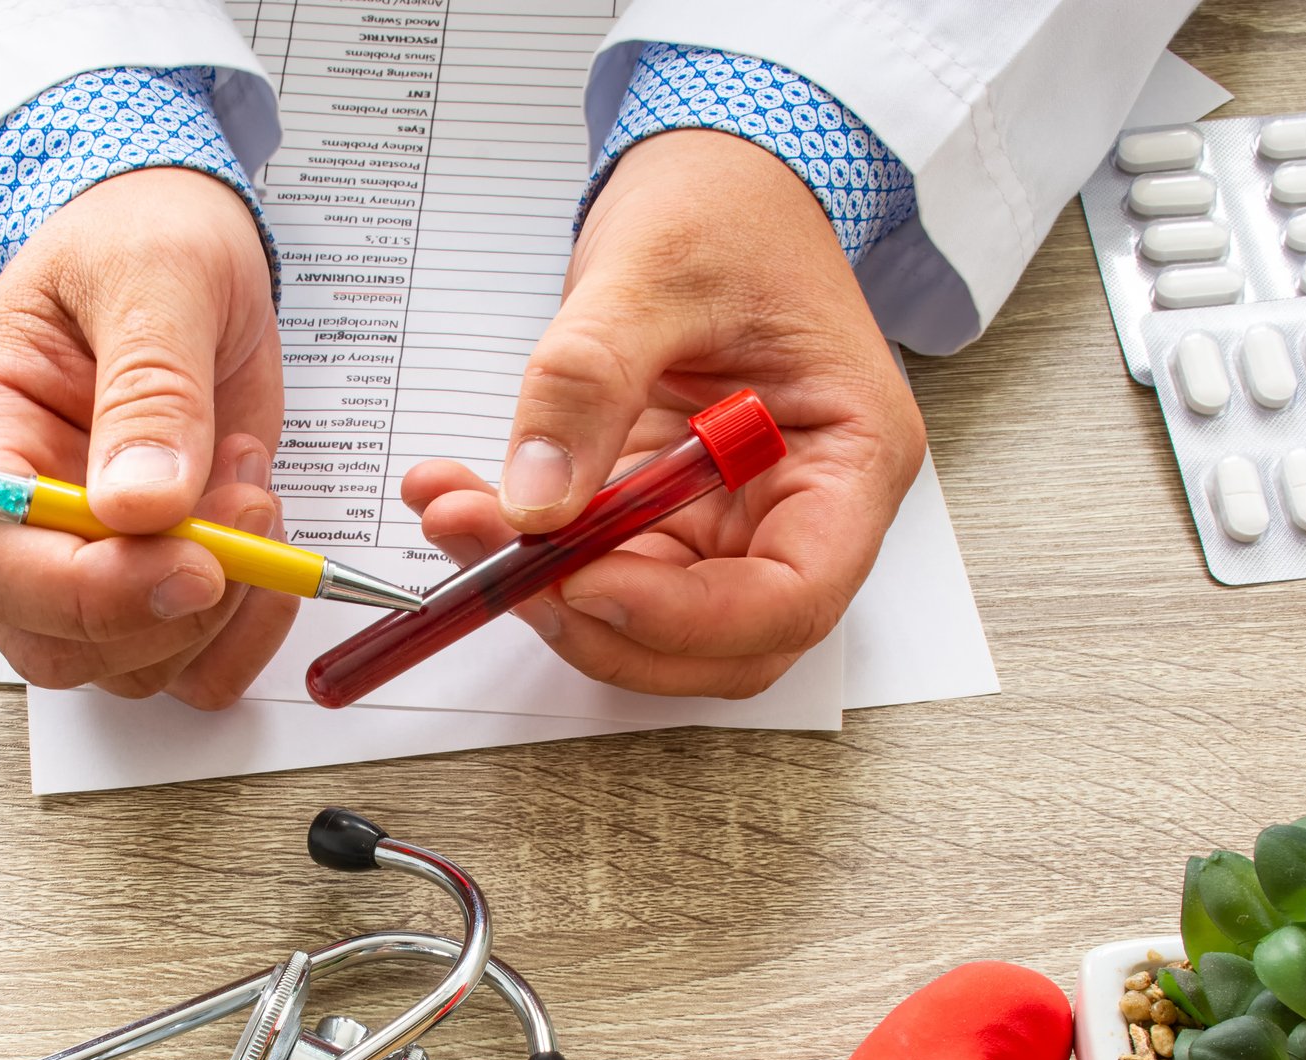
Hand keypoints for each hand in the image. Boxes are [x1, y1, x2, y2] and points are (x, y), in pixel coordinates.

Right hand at [0, 168, 291, 706]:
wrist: (185, 242)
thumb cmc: (143, 239)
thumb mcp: (154, 278)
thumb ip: (151, 386)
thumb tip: (142, 505)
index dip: (84, 590)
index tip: (192, 564)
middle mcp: (19, 522)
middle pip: (54, 643)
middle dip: (166, 609)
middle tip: (248, 513)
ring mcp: (91, 560)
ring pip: (132, 667)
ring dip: (221, 610)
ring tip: (253, 486)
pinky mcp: (160, 576)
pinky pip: (196, 663)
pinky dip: (250, 629)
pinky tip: (270, 538)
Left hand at [403, 129, 925, 697]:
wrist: (714, 175)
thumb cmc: (727, 207)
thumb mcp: (653, 271)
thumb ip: (588, 383)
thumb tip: (535, 500)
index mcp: (849, 457)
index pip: (794, 595)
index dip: (687, 618)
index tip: (583, 584)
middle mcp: (798, 506)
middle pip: (714, 637)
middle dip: (596, 617)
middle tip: (498, 559)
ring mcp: (729, 516)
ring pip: (641, 616)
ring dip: (541, 590)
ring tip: (456, 514)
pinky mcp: (662, 512)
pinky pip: (593, 565)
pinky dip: (522, 551)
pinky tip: (457, 498)